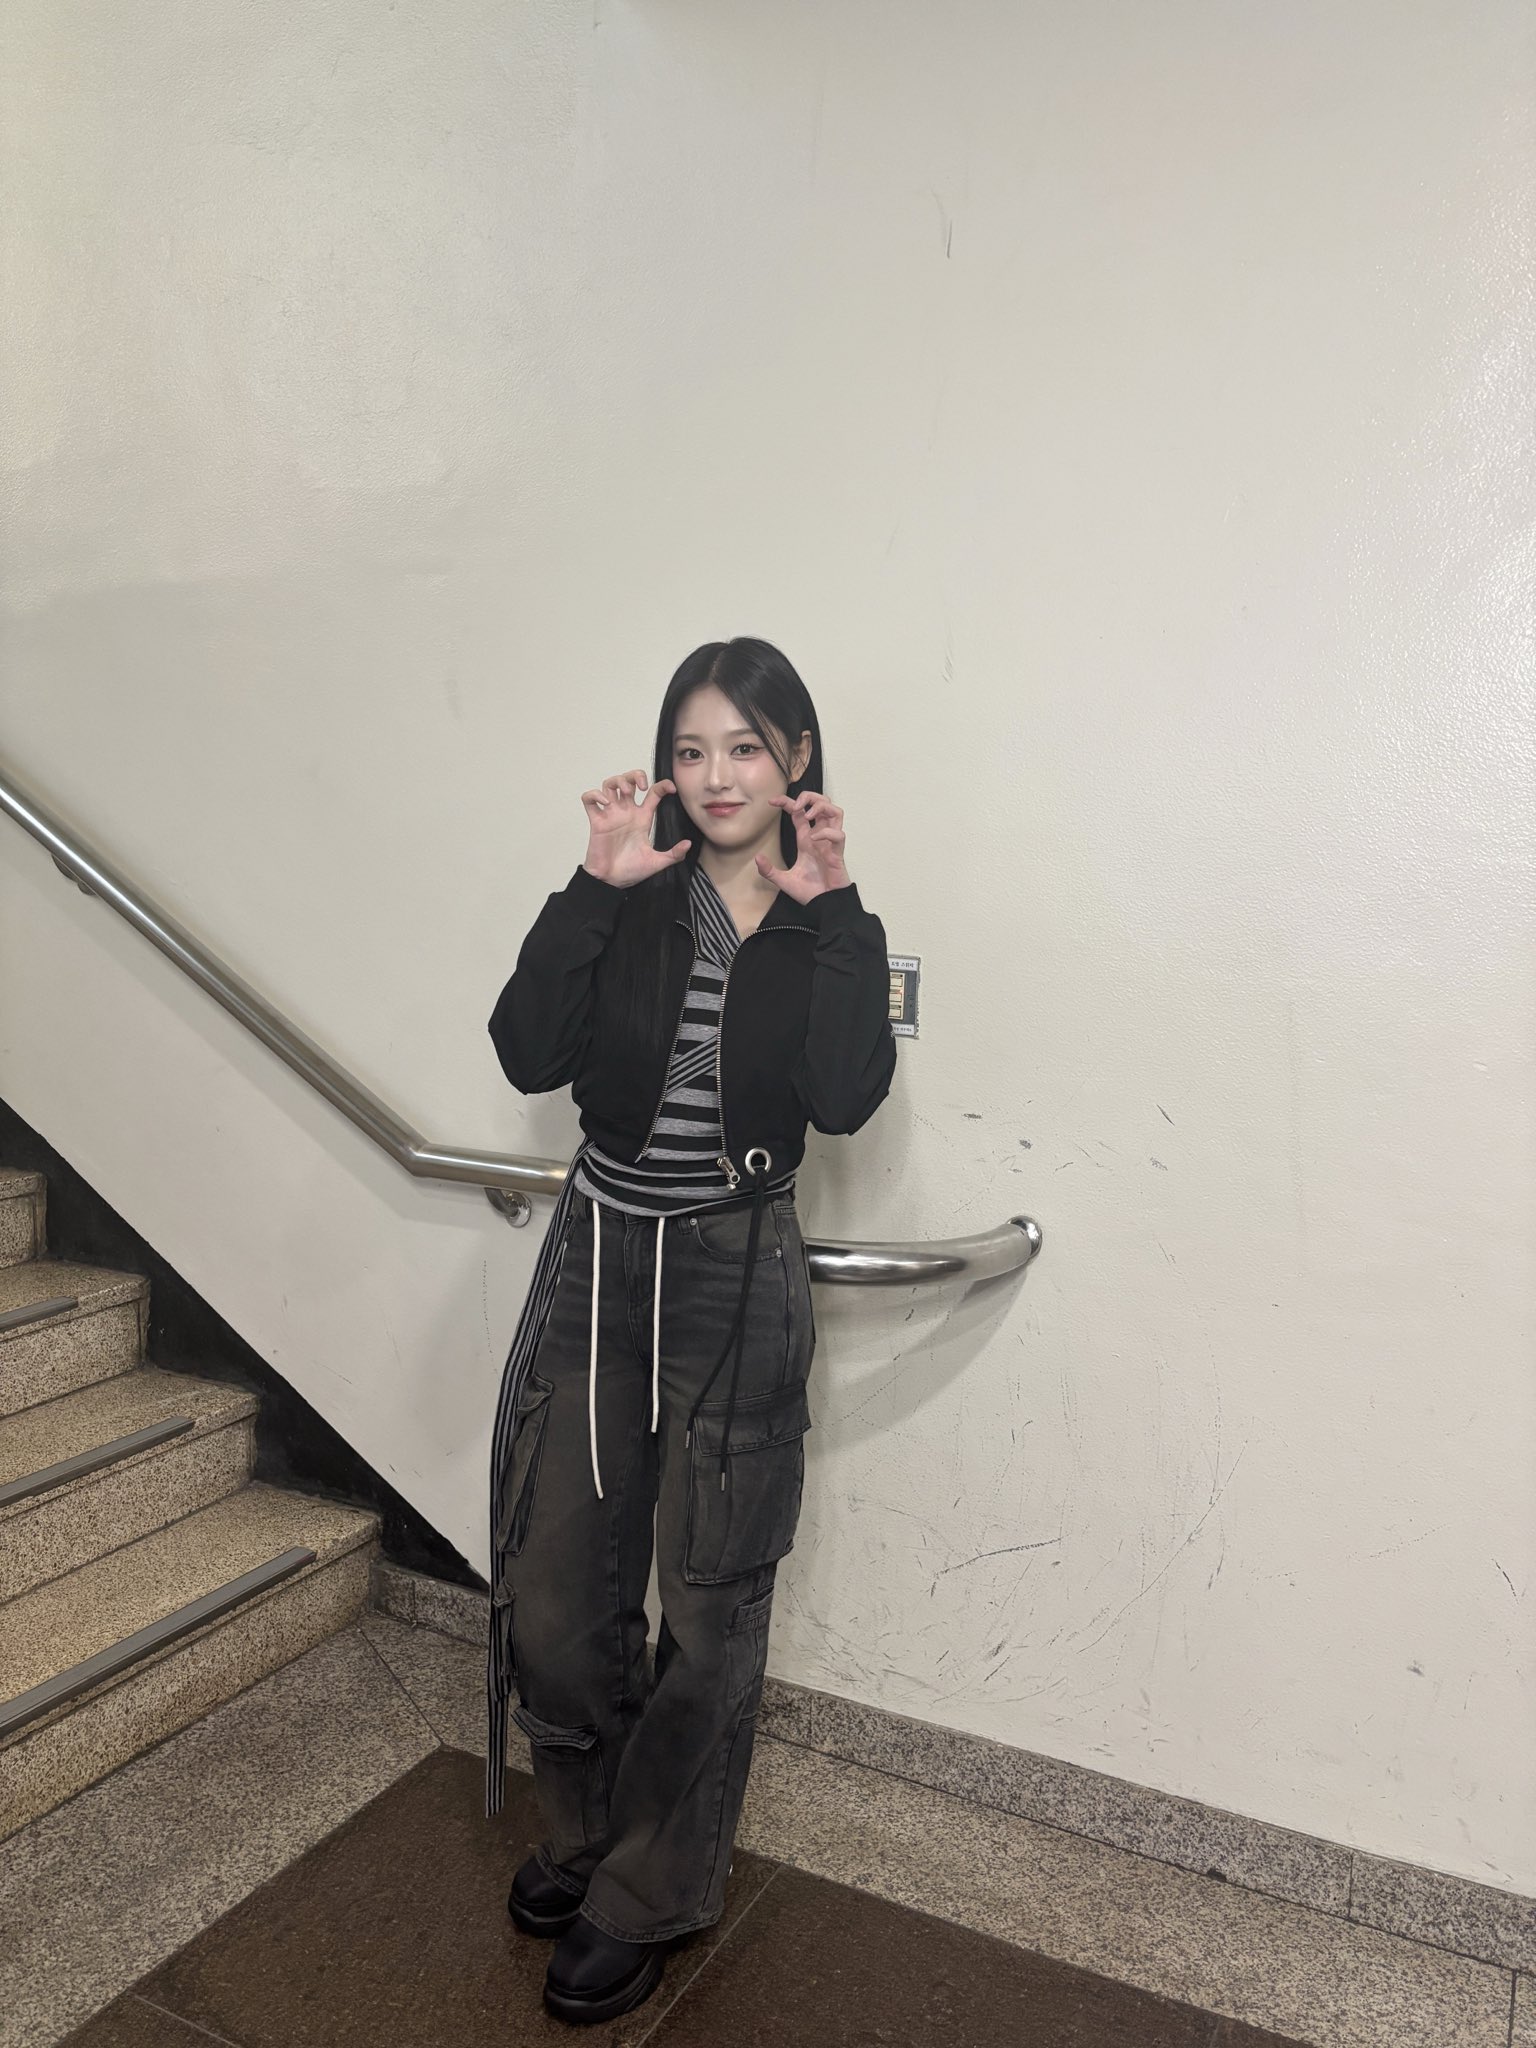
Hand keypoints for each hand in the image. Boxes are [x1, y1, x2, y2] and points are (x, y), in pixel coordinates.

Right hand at [580, 770, 690, 887]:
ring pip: (609, 785)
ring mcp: (611, 815)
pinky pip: (589, 800)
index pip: (653, 793)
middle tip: (642, 787)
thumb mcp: (657, 862)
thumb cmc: (631, 871)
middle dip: (635, 775)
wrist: (611, 882)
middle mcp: (626, 813)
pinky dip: (595, 795)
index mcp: (642, 818)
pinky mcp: (596, 822)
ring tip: (624, 793)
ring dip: (617, 782)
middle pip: (628, 780)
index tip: (671, 789)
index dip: (663, 785)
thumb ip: (674, 854)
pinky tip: (605, 803)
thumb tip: (688, 844)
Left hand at [755, 792, 851, 902]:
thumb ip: (769, 871)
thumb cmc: (810, 892)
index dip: (787, 802)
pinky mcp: (838, 853)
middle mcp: (819, 837)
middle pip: (822, 803)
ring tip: (808, 816)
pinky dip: (826, 832)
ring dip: (822, 807)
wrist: (824, 906)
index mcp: (806, 839)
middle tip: (796, 805)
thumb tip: (757, 858)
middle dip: (809, 797)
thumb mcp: (783, 881)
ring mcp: (830, 843)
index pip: (799, 812)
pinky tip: (814, 839)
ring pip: (836, 812)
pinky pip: (838, 835)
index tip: (772, 801)